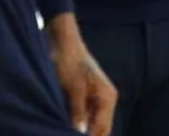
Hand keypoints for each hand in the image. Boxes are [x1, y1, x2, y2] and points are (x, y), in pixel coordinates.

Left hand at [47, 14, 117, 134]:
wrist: (61, 42)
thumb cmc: (69, 61)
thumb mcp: (73, 87)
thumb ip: (78, 111)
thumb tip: (81, 131)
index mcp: (107, 97)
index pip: (102, 129)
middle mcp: (104, 100)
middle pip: (100, 129)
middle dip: (88, 135)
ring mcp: (94, 99)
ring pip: (90, 123)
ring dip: (81, 130)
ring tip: (63, 132)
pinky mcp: (83, 96)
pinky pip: (82, 116)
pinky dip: (75, 122)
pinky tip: (64, 126)